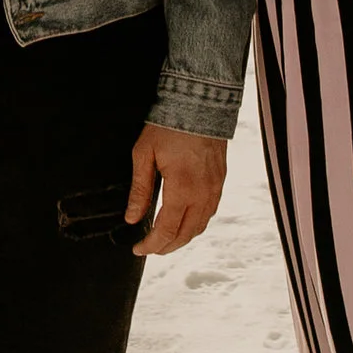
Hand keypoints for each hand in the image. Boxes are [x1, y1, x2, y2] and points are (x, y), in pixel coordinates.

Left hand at [125, 121, 226, 257]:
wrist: (199, 103)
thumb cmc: (169, 126)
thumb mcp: (144, 155)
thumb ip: (139, 190)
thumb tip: (131, 218)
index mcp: (182, 189)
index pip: (166, 230)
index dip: (151, 245)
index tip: (138, 249)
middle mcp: (202, 193)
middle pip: (185, 235)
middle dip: (165, 247)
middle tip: (149, 248)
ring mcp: (214, 188)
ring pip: (200, 227)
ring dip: (182, 238)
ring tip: (165, 239)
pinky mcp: (220, 181)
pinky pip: (209, 213)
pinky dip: (195, 224)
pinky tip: (184, 222)